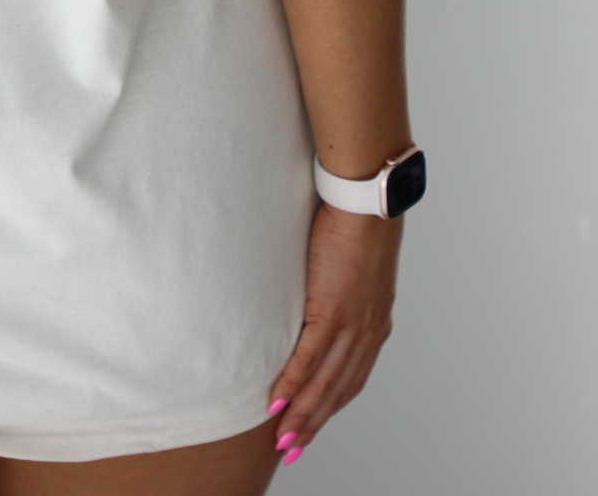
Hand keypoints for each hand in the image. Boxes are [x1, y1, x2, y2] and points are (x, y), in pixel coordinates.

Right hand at [267, 201, 401, 463]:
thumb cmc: (357, 224)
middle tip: (293, 449)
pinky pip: (309, 358)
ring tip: (283, 438)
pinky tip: (277, 401)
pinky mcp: (332, 311)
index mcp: (374, 324)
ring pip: (325, 383)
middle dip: (316, 423)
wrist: (366, 203)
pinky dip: (293, 384)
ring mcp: (351, 325)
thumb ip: (340, 290)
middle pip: (339, 391)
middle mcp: (367, 332)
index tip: (313, 424)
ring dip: (303, 415)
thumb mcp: (355, 268)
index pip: (353, 378)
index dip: (332, 405)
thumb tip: (319, 294)